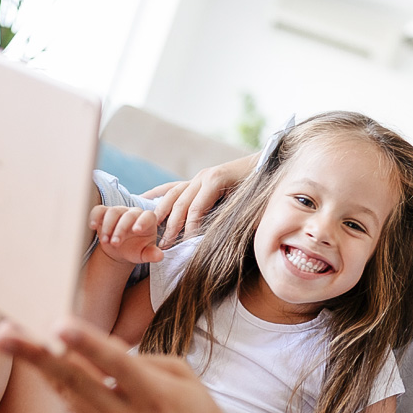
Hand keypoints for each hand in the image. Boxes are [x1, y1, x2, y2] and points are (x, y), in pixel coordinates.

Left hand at [0, 319, 245, 412]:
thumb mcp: (182, 378)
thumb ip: (142, 361)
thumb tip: (104, 349)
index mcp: (154, 395)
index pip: (115, 364)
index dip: (86, 343)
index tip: (59, 324)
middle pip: (73, 381)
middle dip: (34, 355)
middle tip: (1, 335)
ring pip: (67, 395)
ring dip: (41, 367)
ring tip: (11, 341)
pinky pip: (78, 412)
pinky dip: (70, 389)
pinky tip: (63, 372)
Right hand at [89, 205, 162, 263]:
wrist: (120, 250)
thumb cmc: (135, 250)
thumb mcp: (144, 254)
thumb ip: (152, 254)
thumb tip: (159, 256)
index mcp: (148, 220)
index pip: (148, 216)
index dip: (142, 221)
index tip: (136, 231)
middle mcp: (133, 213)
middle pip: (128, 215)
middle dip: (120, 229)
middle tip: (116, 243)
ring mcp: (119, 211)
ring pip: (113, 212)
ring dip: (108, 226)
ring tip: (105, 241)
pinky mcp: (105, 213)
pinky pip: (99, 210)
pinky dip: (94, 216)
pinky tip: (92, 226)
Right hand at [143, 153, 257, 247]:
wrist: (268, 164)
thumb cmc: (263, 186)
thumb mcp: (254, 203)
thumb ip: (240, 217)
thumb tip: (229, 237)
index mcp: (215, 180)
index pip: (195, 209)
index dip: (188, 229)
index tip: (183, 247)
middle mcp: (203, 176)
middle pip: (181, 204)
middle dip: (172, 227)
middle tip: (165, 247)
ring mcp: (198, 177)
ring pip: (173, 195)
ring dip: (163, 214)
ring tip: (154, 233)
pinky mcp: (198, 179)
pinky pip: (173, 186)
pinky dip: (158, 194)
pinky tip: (143, 200)